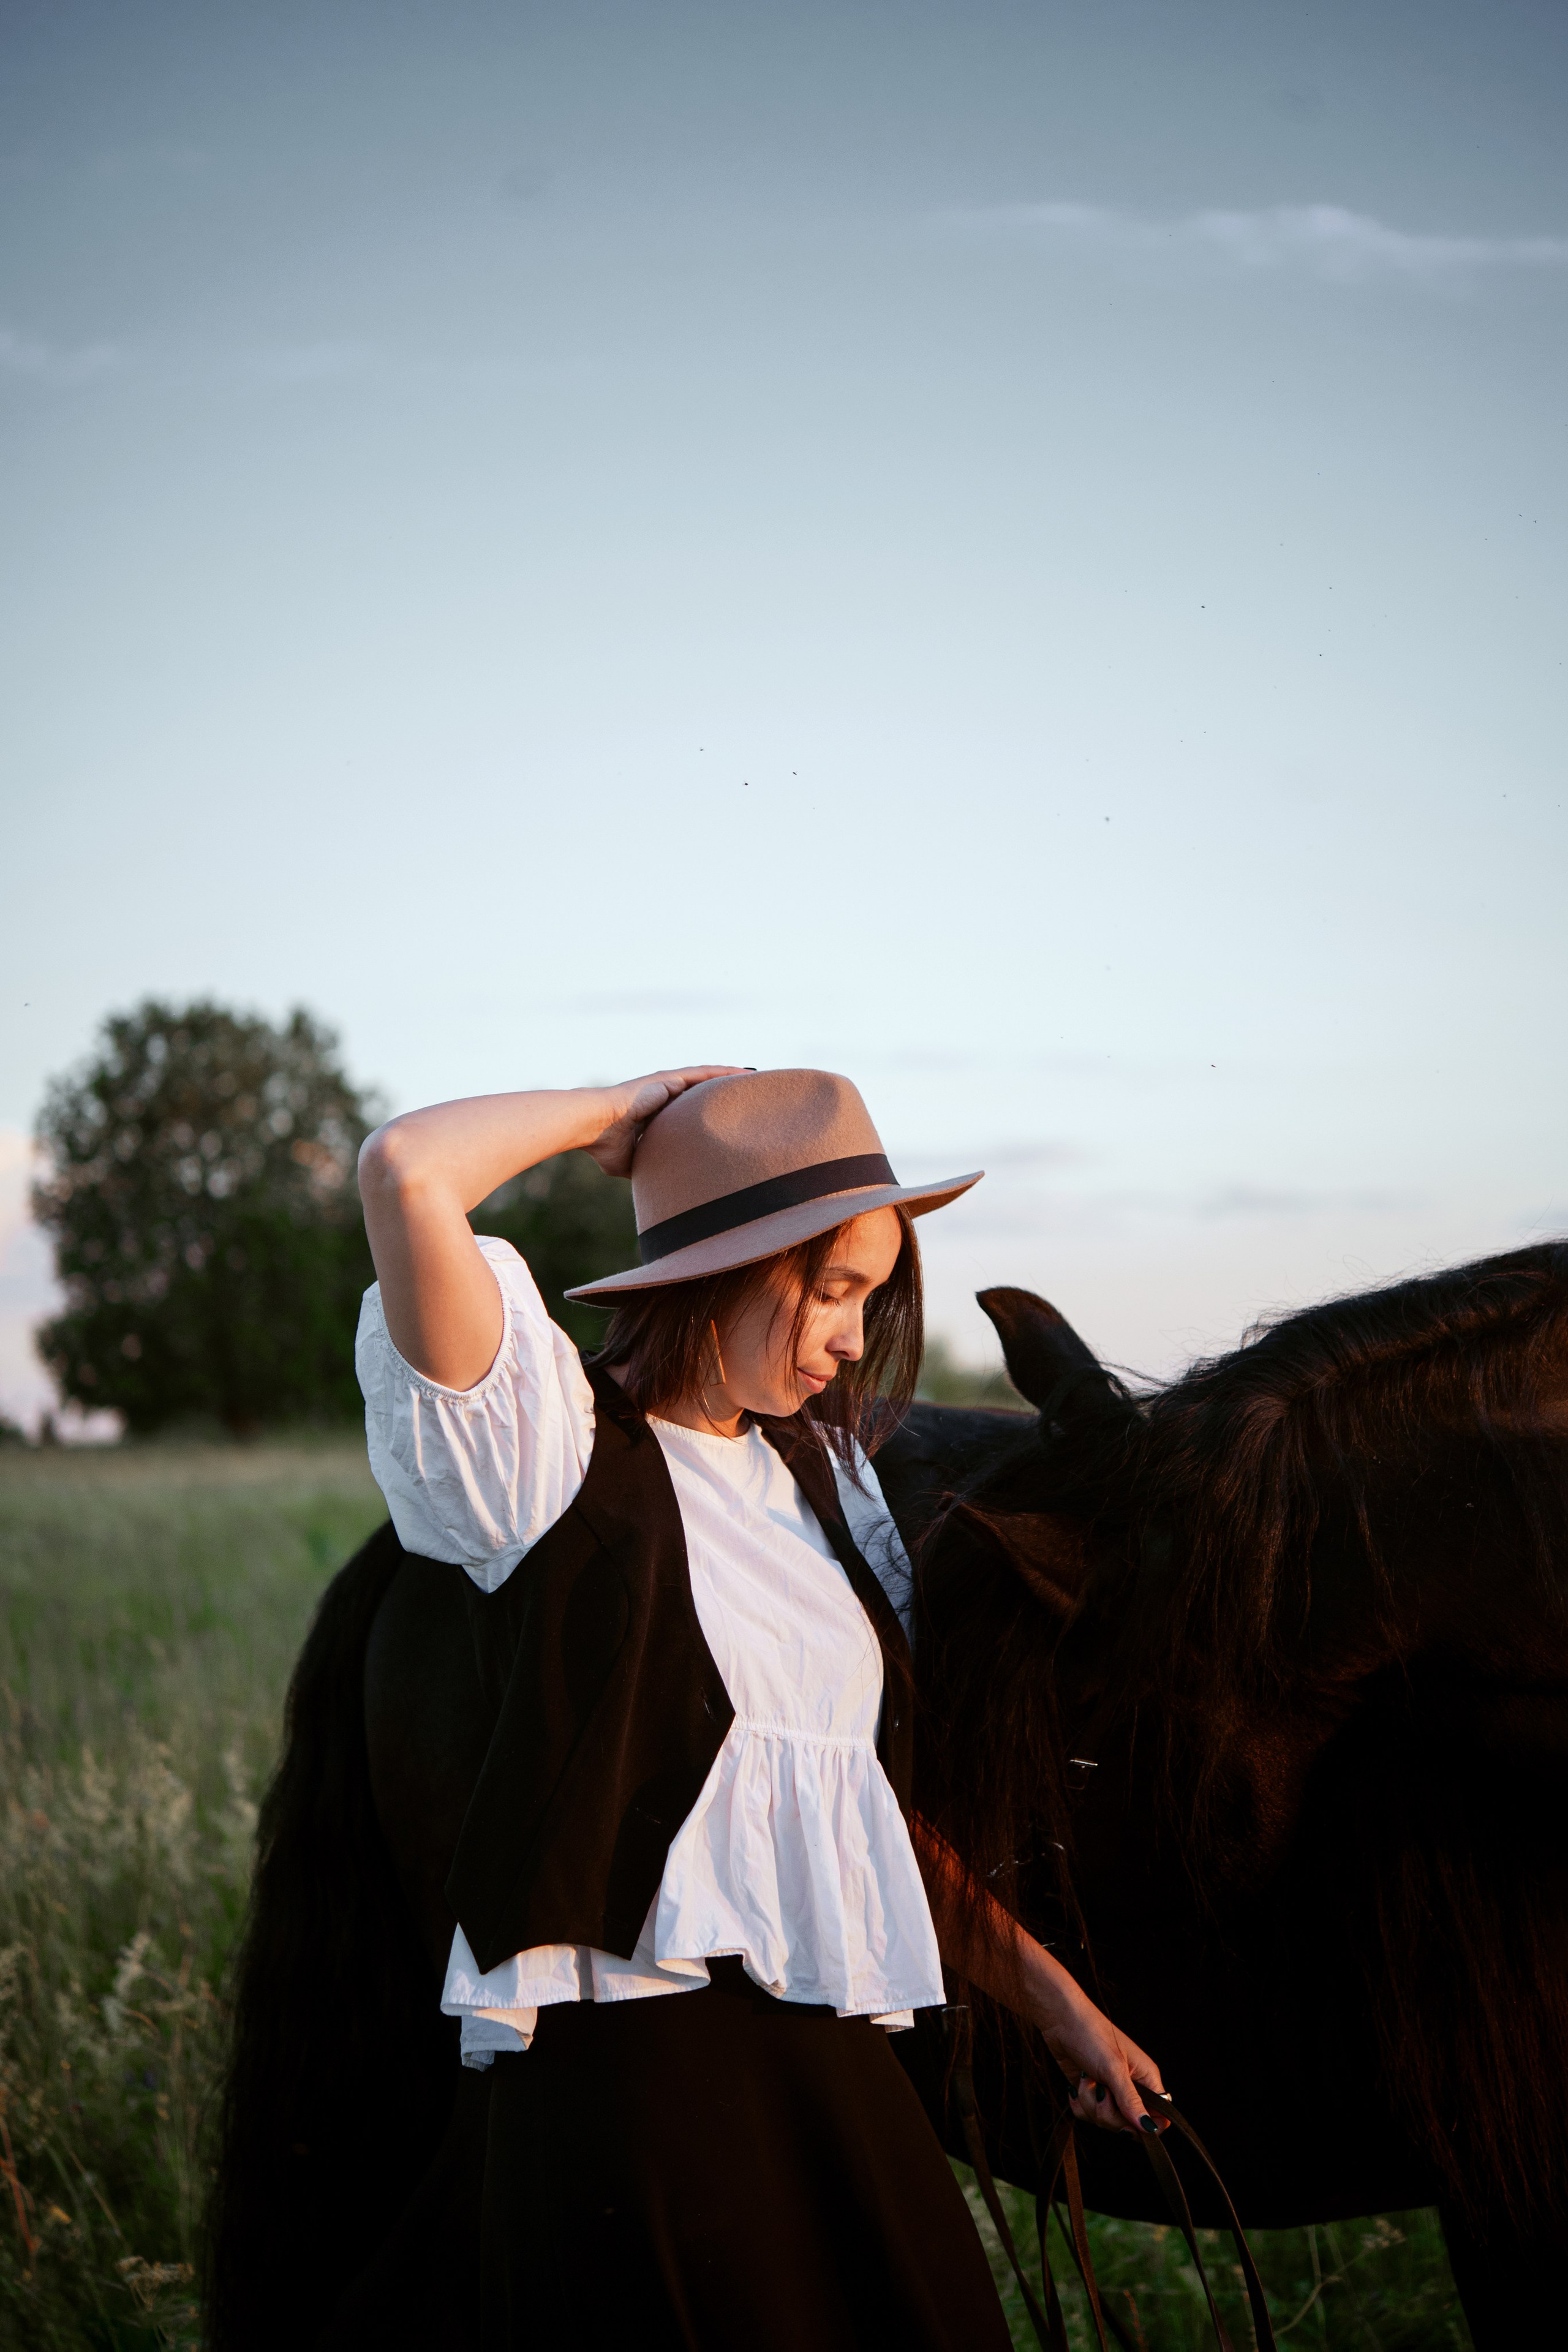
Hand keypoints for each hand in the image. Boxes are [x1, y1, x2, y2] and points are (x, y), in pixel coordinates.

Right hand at [584, 1067, 746, 1178]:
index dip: (709, 1112)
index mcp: (656, 1113)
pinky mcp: (667, 1079)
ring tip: (756, 1079)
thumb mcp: (630, 1162)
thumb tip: (654, 1188)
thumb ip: (646, 1168)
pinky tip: (744, 1072)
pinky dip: (723, 1072)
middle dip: (725, 1094)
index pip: (690, 1111)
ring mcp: (666, 1085)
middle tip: (750, 1097)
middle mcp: (663, 1095)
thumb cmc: (603, 1145)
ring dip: (730, 1079)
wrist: (593, 1124)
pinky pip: (702, 1073)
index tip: (729, 1119)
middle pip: (703, 1093)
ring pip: (707, 1080)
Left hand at [1025, 1960, 1167, 2135]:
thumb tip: (1149, 2128)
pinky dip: (1079, 2104)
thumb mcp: (1113, 2069)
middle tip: (1100, 2092)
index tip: (1126, 2122)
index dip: (1145, 2126)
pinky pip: (1088, 2115)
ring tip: (1086, 2079)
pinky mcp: (1091, 2093)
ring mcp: (1110, 2091)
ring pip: (1106, 2121)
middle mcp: (1131, 2088)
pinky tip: (1076, 2085)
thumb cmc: (1092, 2035)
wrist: (1060, 2020)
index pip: (1158, 2118)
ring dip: (1090, 2104)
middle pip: (1129, 2125)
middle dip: (1109, 2114)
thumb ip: (1130, 2100)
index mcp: (1146, 2079)